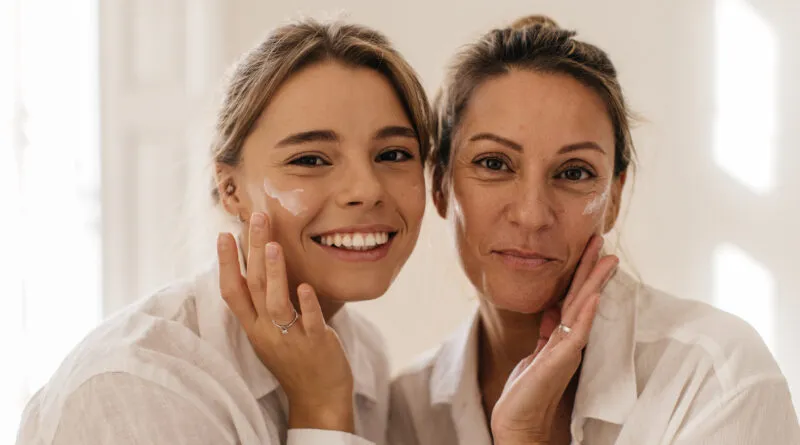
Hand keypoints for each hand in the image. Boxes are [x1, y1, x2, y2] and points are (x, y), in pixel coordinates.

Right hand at [216, 212, 354, 431]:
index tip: (224, 234)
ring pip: (276, 304)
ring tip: (273, 245)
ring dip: (275, 273)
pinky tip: (307, 286)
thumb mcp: (271, 332)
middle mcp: (266, 332)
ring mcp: (290, 339)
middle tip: (256, 218)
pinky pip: (309, 322)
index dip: (226, 264)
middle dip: (253, 251)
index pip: (232, 292)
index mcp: (254, 327)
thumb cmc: (296, 358)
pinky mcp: (316, 345)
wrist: (318, 397)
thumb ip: (265, 305)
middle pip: (254, 287)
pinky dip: (307, 304)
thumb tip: (263, 266)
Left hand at [490, 235, 618, 444]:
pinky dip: (586, 313)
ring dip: (594, 282)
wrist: (519, 421)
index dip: (581, 272)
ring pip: (584, 308)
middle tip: (600, 239)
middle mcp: (569, 340)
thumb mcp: (536, 352)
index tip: (589, 248)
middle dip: (591, 267)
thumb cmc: (528, 390)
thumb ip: (547, 332)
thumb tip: (551, 310)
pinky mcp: (562, 360)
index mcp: (562, 336)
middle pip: (583, 296)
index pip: (574, 297)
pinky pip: (578, 332)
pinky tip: (594, 295)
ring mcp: (568, 349)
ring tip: (606, 258)